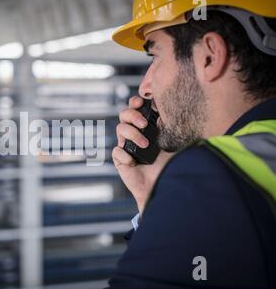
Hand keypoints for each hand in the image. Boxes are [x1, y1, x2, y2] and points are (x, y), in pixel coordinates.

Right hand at [112, 96, 173, 214]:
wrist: (163, 186)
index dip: (135, 102)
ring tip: (145, 145)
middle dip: (132, 115)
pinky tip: (134, 162)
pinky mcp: (120, 159)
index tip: (141, 102)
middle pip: (124, 114)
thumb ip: (169, 126)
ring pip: (119, 128)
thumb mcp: (173, 142)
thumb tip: (163, 114)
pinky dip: (125, 155)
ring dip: (132, 134)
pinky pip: (116, 151)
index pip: (136, 108)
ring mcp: (126, 145)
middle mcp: (134, 133)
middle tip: (144, 124)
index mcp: (146, 126)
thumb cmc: (170, 164)